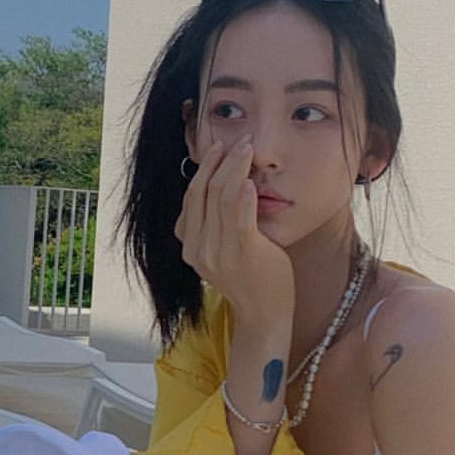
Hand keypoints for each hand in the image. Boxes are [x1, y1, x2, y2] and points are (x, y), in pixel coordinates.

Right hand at [174, 137, 294, 320]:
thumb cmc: (251, 279)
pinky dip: (242, 191)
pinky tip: (250, 177)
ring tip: (248, 147)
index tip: (218, 149)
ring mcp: (218, 251)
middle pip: (203, 192)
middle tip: (237, 140)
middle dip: (219, 161)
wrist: (264, 314)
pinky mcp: (242, 250)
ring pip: (220, 195)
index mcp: (190, 246)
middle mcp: (197, 248)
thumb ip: (216, 227)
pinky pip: (238, 213)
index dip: (204, 169)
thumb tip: (223, 190)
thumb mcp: (223, 251)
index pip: (192, 198)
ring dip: (234, 166)